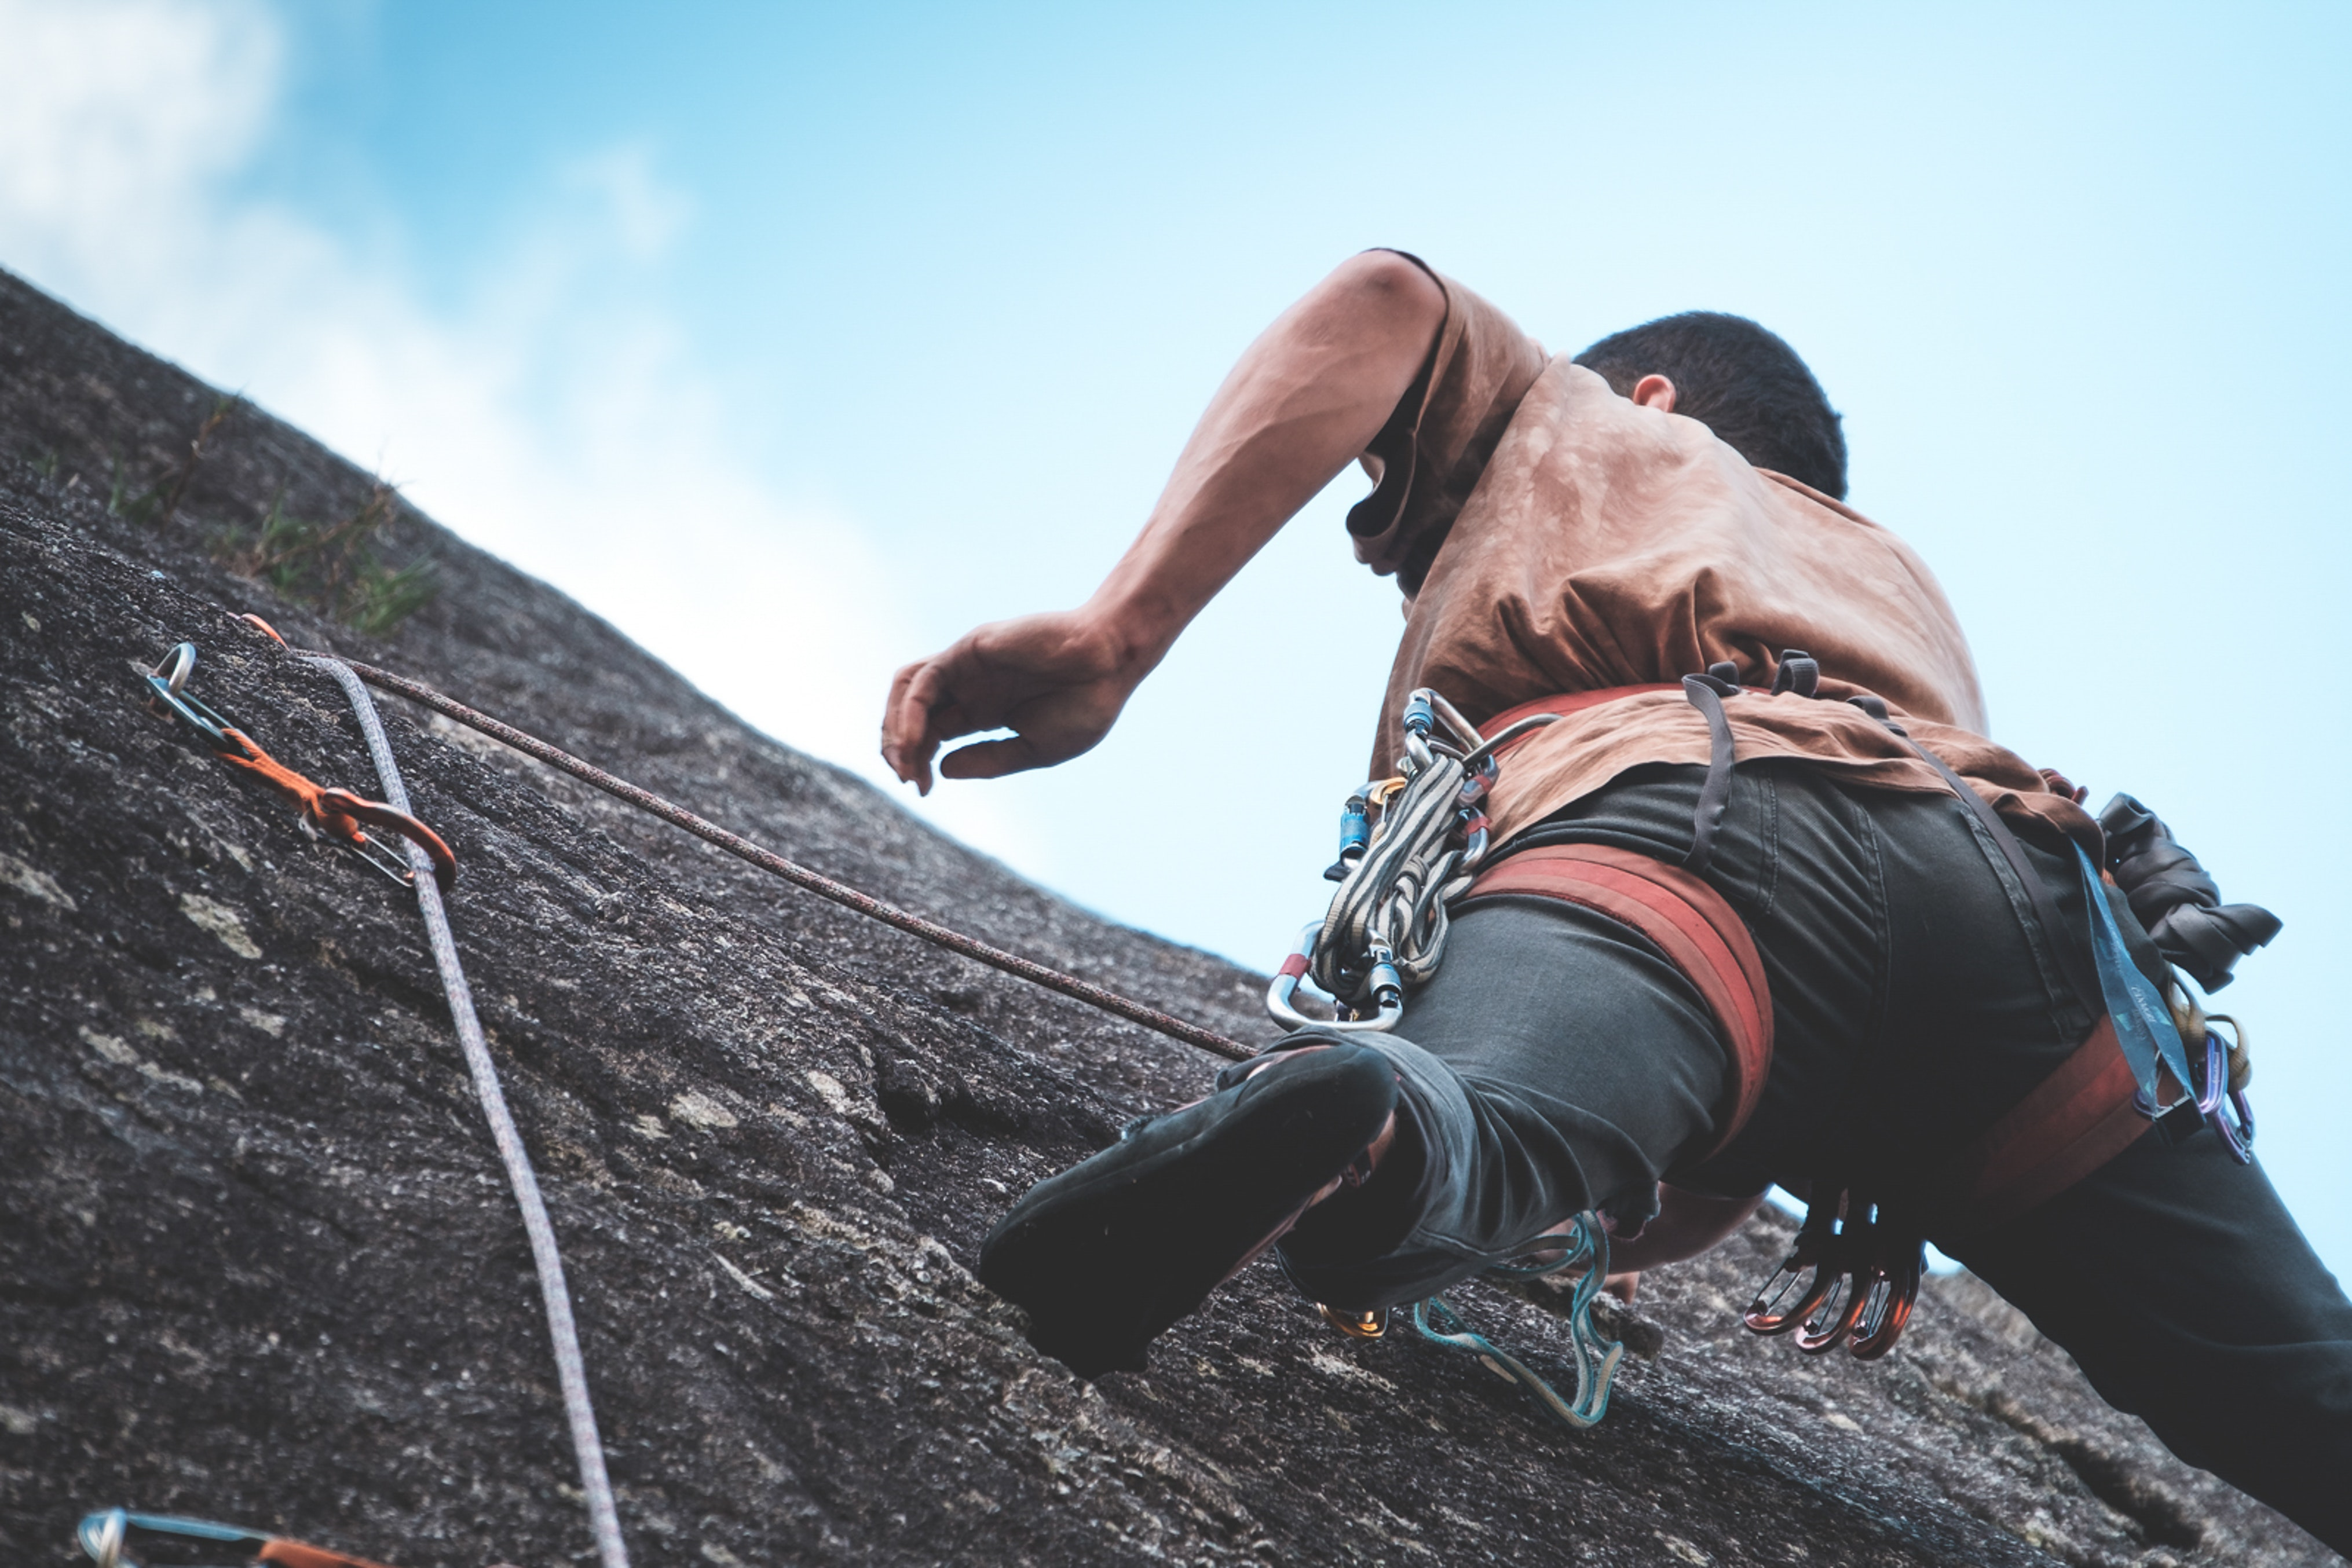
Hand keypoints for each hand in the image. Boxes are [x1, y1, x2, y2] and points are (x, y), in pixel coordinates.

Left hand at [881, 610, 1142, 793]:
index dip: (918, 763)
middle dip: (899, 750)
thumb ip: (989, 761)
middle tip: (908, 780)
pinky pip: (922, 680)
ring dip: (893, 727)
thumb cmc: (1085, 704)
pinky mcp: (966, 651)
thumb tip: (941, 771)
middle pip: (912, 716)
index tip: (923, 790)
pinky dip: (908, 711)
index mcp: (985, 713)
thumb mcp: (1035, 748)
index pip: (932, 736)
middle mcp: (969, 689)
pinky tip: (913, 740)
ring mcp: (965, 668)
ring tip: (902, 760)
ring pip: (906, 692)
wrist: (1110, 661)